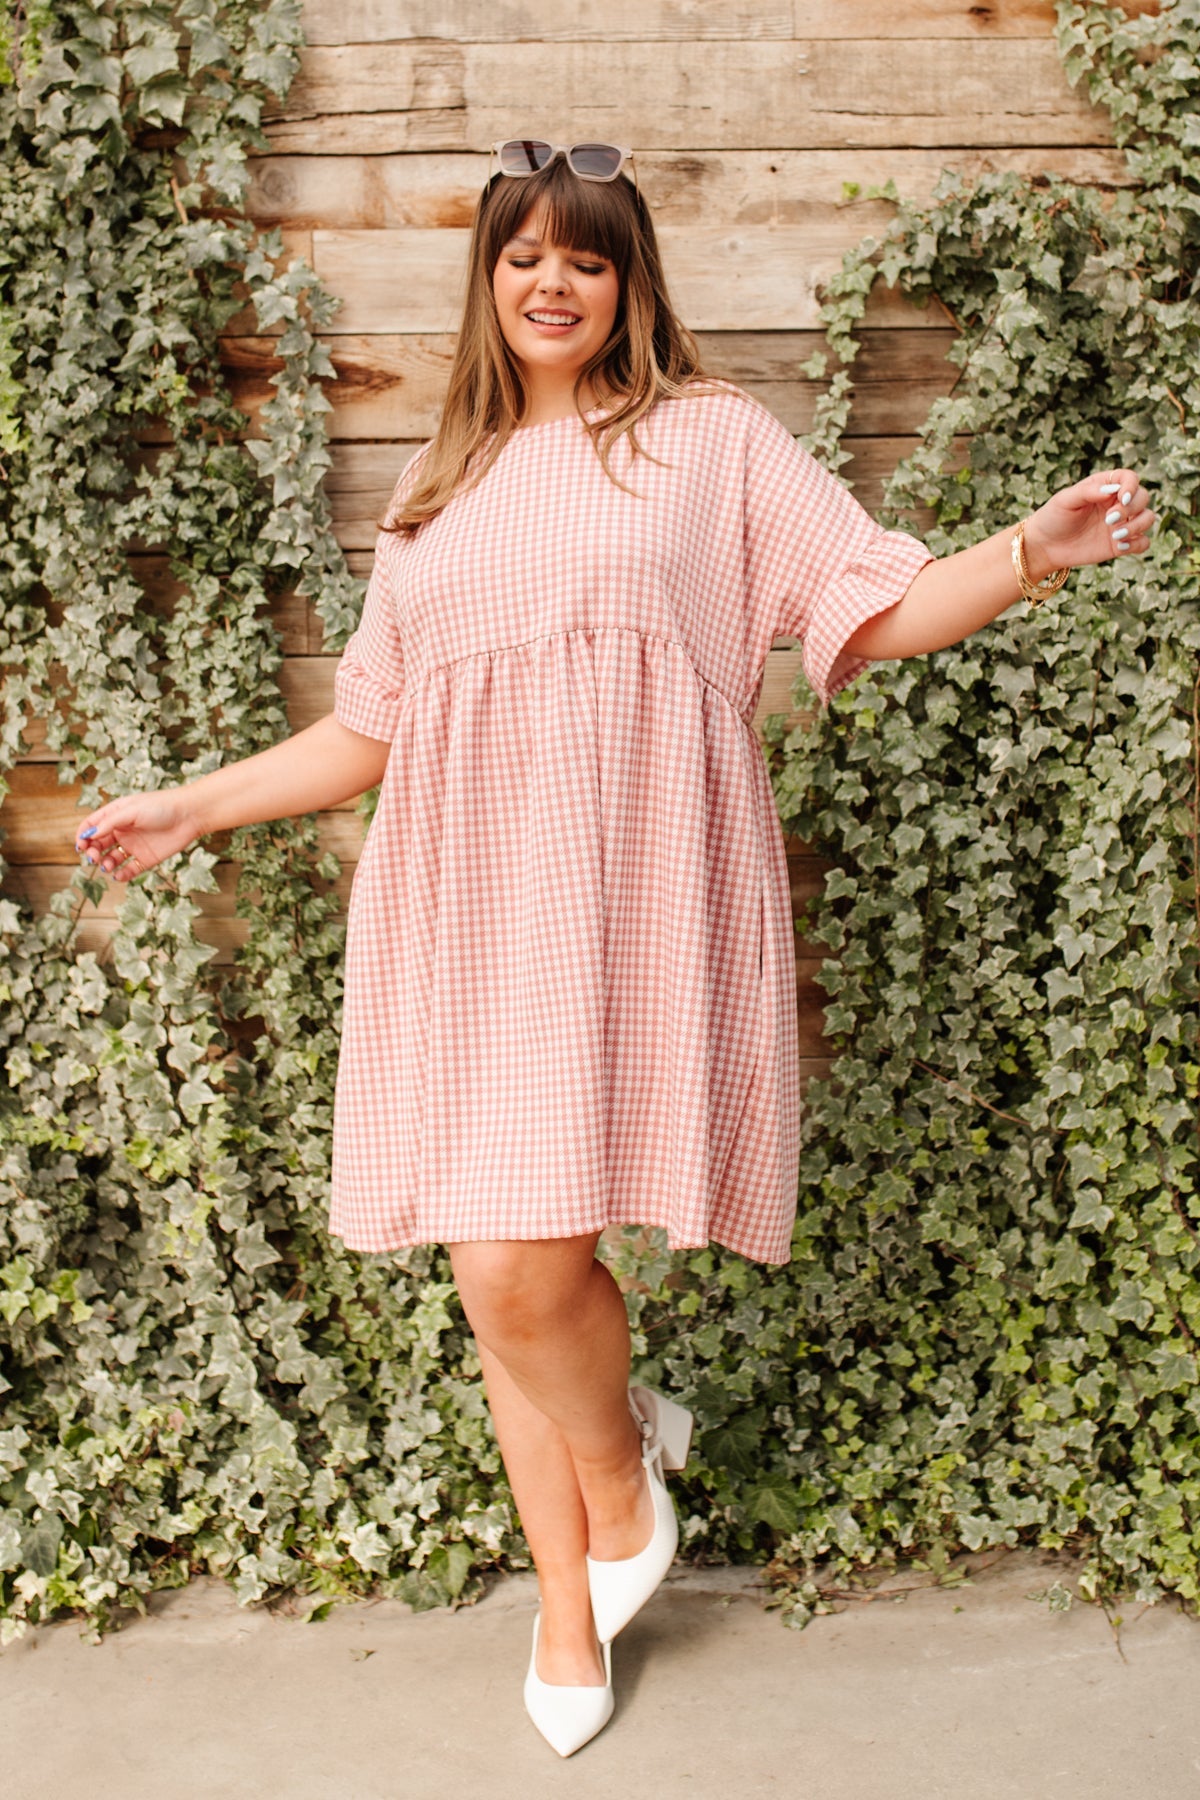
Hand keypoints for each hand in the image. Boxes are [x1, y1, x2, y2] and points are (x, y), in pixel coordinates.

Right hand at [74, 788, 201, 881]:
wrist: (190, 815)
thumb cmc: (161, 807)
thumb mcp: (131, 811)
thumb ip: (109, 822)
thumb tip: (89, 835)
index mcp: (116, 815)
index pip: (91, 826)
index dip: (83, 836)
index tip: (81, 845)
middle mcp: (122, 831)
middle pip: (98, 844)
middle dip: (92, 852)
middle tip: (93, 857)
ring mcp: (134, 846)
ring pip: (111, 858)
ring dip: (105, 864)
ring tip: (108, 865)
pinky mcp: (146, 859)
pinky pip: (129, 870)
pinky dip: (121, 875)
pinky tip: (118, 875)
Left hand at [1023, 468, 1155, 578]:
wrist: (1045, 547)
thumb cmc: (1053, 518)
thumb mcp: (1065, 500)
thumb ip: (1087, 492)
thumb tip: (1111, 490)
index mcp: (1105, 487)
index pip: (1130, 478)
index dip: (1131, 486)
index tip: (1121, 498)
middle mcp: (1117, 503)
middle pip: (1143, 497)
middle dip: (1131, 508)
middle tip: (1109, 519)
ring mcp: (1121, 524)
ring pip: (1148, 518)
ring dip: (1137, 526)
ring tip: (1115, 536)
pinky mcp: (1120, 544)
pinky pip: (1143, 543)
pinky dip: (1137, 544)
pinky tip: (1119, 547)